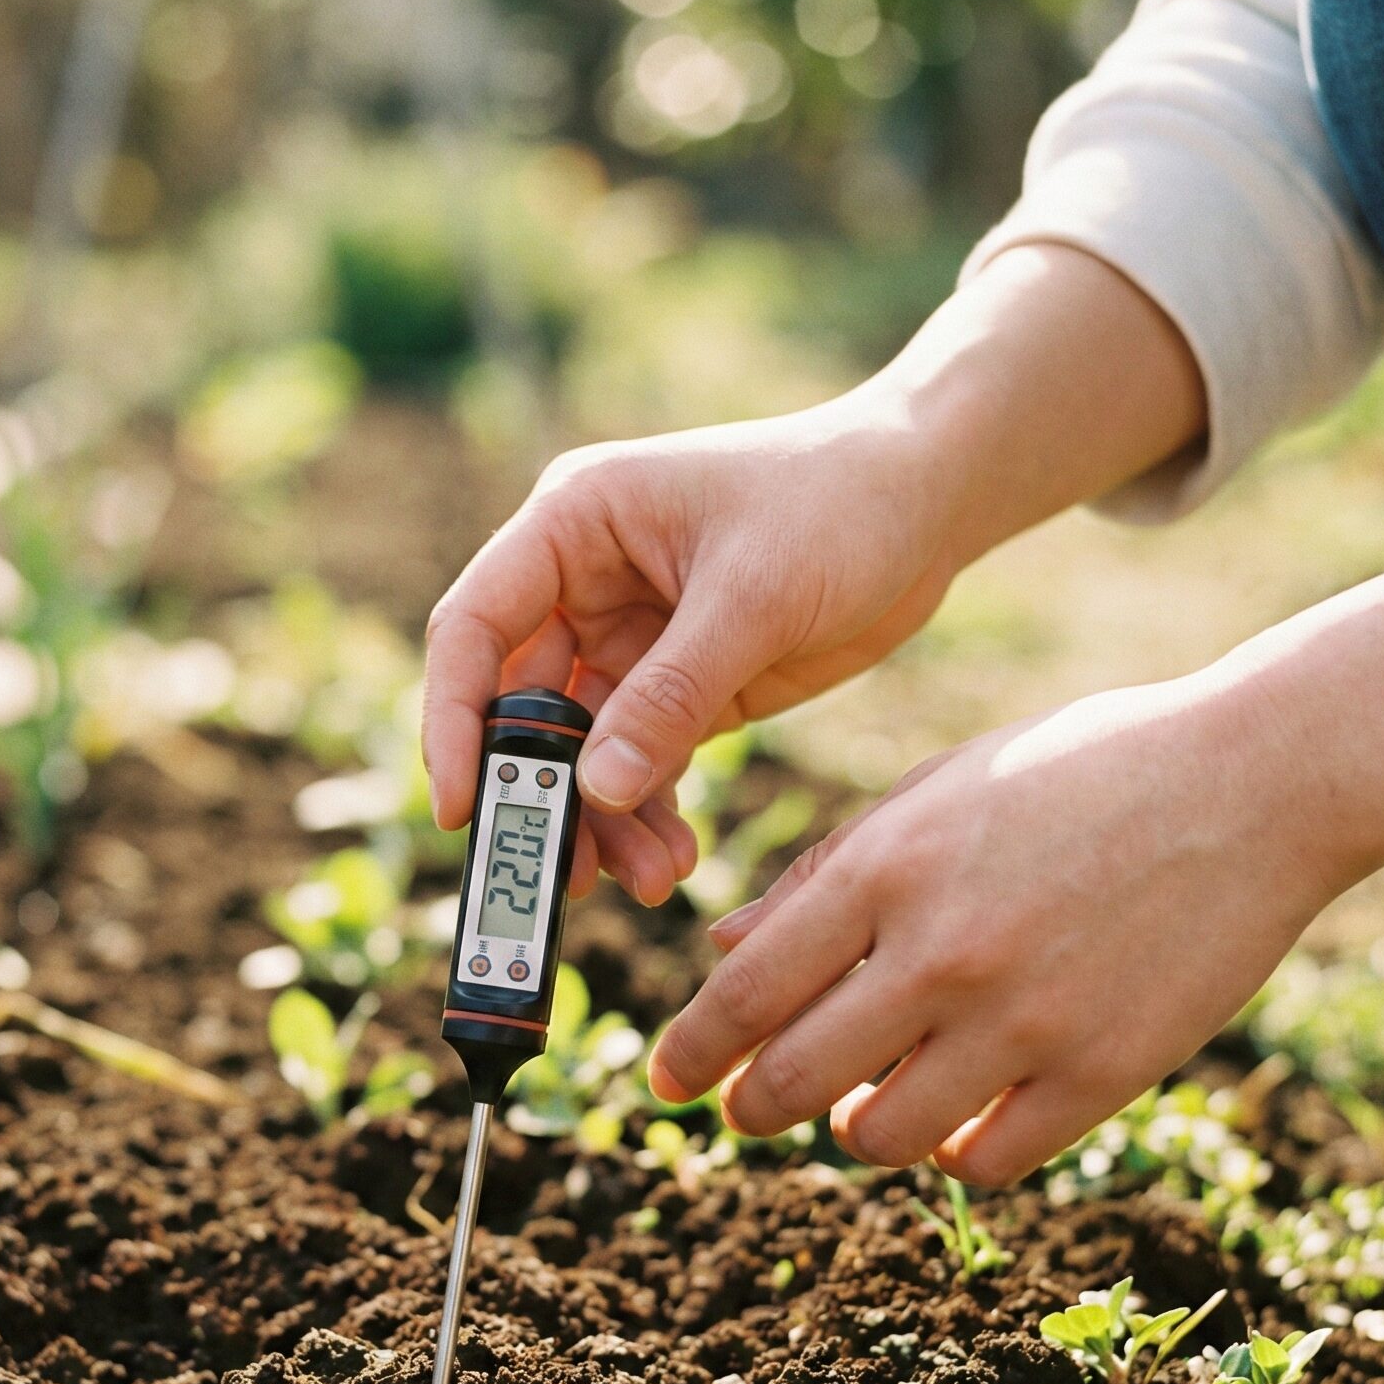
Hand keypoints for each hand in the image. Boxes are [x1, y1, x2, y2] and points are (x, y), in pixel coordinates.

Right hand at [421, 393, 956, 903]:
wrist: (928, 502)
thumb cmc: (839, 502)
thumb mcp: (756, 596)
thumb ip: (671, 695)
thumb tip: (595, 792)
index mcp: (574, 524)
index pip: (475, 626)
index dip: (455, 718)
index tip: (463, 807)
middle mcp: (582, 583)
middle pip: (521, 707)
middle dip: (542, 794)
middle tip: (566, 875)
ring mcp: (628, 641)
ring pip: (580, 752)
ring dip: (602, 821)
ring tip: (652, 881)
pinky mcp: (677, 688)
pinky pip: (636, 766)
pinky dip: (646, 816)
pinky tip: (674, 858)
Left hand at [647, 675, 1341, 1184]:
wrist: (1253, 779)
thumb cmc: (1074, 770)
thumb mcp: (934, 792)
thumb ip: (822, 874)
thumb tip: (720, 949)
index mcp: (886, 870)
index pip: (748, 993)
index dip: (691, 1051)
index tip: (666, 1082)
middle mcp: (940, 952)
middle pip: (793, 1078)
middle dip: (750, 1107)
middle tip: (745, 1110)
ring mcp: (1023, 1019)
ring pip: (879, 1136)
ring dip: (851, 1130)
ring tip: (863, 1102)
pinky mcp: (1101, 1072)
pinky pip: (983, 1159)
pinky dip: (949, 1150)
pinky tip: (952, 1118)